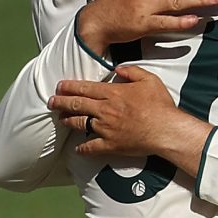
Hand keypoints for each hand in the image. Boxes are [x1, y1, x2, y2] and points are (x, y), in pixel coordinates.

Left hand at [49, 68, 206, 164]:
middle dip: (61, 102)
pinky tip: (76, 149)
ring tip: (60, 119)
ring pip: (80, 124)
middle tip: (51, 102)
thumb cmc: (160, 105)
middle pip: (77, 105)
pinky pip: (91, 147)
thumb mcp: (149, 80)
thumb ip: (132, 71)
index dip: (69, 87)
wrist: (166, 129)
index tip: (59, 86)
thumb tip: (118, 68)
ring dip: (67, 121)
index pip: (85, 89)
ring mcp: (106, 128)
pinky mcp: (110, 145)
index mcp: (113, 93)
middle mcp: (105, 110)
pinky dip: (82, 149)